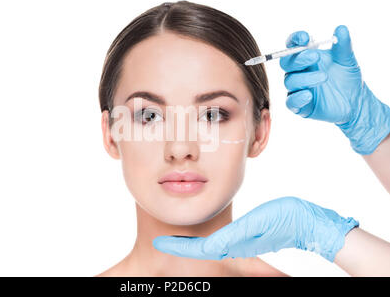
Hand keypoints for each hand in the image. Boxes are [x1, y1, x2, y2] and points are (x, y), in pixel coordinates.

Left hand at [153, 196, 358, 261]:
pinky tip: (206, 239)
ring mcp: (243, 243)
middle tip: (161, 242)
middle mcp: (236, 246)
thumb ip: (233, 237)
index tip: (159, 243)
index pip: (200, 248)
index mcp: (234, 244)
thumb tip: (209, 247)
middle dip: (181, 247)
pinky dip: (208, 241)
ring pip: (211, 247)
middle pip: (202, 249)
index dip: (178, 246)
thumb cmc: (286, 219)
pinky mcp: (251, 237)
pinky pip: (223, 242)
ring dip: (192, 245)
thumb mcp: (257, 224)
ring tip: (176, 240)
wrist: (311, 223)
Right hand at [279, 25, 389, 154]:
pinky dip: (298, 98)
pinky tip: (309, 95)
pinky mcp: (300, 106)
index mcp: (306, 57)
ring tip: (325, 77)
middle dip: (299, 59)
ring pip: (290, 81)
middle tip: (315, 57)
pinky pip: (291, 101)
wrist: (355, 102)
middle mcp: (298, 71)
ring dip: (306, 78)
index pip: (293, 45)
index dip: (295, 40)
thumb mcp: (347, 60)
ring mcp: (297, 88)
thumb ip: (342, 45)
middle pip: (286, 62)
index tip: (305, 37)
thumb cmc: (347, 78)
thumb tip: (341, 28)